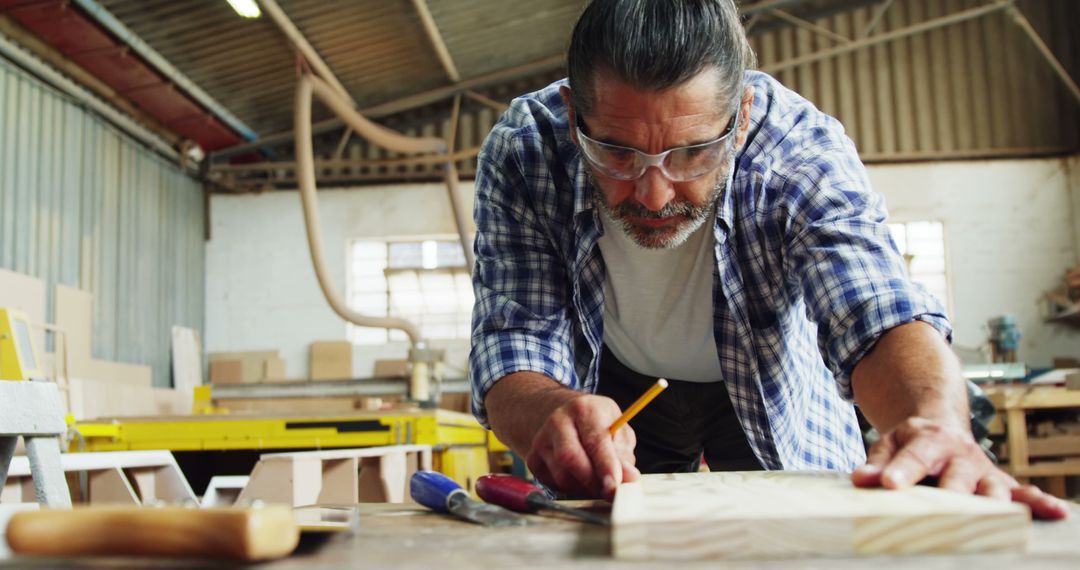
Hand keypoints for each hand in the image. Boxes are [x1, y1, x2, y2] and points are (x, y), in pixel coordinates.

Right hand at [525, 394, 639, 499]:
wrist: (563, 416)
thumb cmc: (596, 423)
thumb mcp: (617, 428)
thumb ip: (623, 454)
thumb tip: (629, 478)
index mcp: (583, 408)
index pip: (594, 440)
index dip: (606, 466)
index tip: (615, 485)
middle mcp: (557, 421)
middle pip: (570, 458)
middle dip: (593, 481)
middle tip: (611, 491)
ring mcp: (541, 440)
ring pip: (562, 476)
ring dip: (585, 488)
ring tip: (599, 482)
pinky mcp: (533, 460)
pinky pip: (554, 484)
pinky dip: (572, 489)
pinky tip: (582, 479)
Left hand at [851, 417, 1069, 519]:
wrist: (941, 428)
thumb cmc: (911, 443)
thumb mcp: (888, 445)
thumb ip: (877, 462)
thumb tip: (862, 479)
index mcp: (929, 441)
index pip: (915, 457)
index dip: (903, 471)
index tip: (891, 485)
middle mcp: (961, 456)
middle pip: (959, 477)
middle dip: (954, 493)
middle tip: (948, 509)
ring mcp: (983, 470)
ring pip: (994, 488)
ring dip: (997, 503)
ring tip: (1002, 519)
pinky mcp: (1000, 483)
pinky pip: (1022, 493)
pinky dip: (1039, 502)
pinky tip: (1056, 512)